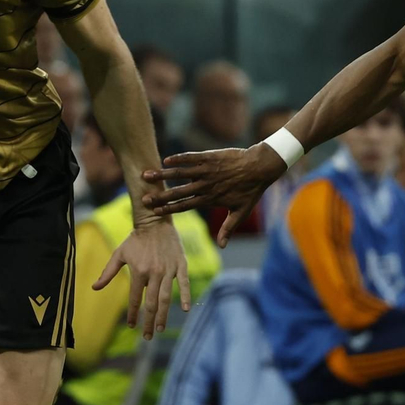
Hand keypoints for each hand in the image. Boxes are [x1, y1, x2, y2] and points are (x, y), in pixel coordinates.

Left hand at [95, 218, 192, 338]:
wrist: (155, 221)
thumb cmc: (135, 239)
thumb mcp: (119, 254)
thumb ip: (108, 272)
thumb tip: (94, 287)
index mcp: (139, 272)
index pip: (135, 299)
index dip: (133, 314)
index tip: (132, 326)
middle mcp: (154, 273)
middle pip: (151, 303)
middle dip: (149, 322)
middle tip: (147, 337)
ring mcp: (168, 270)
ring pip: (166, 297)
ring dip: (163, 315)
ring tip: (160, 329)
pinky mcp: (181, 265)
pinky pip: (184, 283)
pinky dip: (186, 296)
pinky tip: (185, 309)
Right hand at [141, 144, 285, 246]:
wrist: (260, 167)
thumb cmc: (250, 191)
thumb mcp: (240, 212)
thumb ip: (228, 229)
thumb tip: (222, 247)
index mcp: (210, 199)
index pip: (185, 205)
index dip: (169, 208)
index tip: (154, 211)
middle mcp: (205, 185)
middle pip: (178, 191)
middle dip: (160, 196)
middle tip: (144, 198)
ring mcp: (207, 171)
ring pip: (181, 174)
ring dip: (163, 175)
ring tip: (147, 175)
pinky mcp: (210, 157)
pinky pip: (191, 158)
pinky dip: (178, 159)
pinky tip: (166, 160)